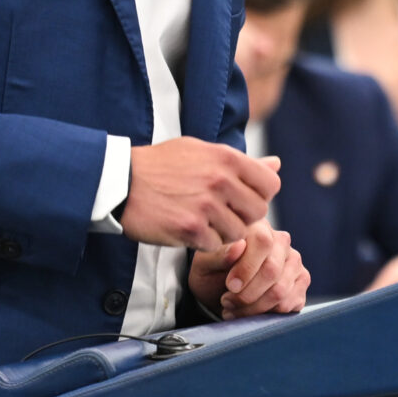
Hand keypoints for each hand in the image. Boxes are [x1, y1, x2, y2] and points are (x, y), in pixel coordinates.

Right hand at [123, 137, 280, 250]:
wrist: (120, 182)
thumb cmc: (160, 165)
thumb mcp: (200, 151)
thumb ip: (241, 162)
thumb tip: (276, 165)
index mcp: (226, 158)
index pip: (270, 184)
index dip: (259, 195)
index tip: (242, 199)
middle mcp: (220, 180)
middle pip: (258, 212)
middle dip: (243, 216)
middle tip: (221, 214)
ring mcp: (206, 206)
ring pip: (238, 232)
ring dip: (223, 232)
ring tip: (202, 221)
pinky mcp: (191, 229)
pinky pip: (216, 245)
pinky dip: (204, 242)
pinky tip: (189, 230)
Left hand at [189, 221, 309, 318]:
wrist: (221, 290)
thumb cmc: (213, 272)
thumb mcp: (205, 263)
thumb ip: (219, 255)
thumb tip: (239, 246)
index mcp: (258, 228)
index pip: (263, 243)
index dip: (247, 268)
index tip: (229, 286)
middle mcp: (281, 242)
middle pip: (272, 270)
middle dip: (247, 294)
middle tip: (227, 301)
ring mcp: (294, 263)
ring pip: (281, 291)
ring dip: (254, 307)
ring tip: (234, 308)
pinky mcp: (301, 284)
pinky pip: (290, 304)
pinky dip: (267, 314)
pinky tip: (250, 312)